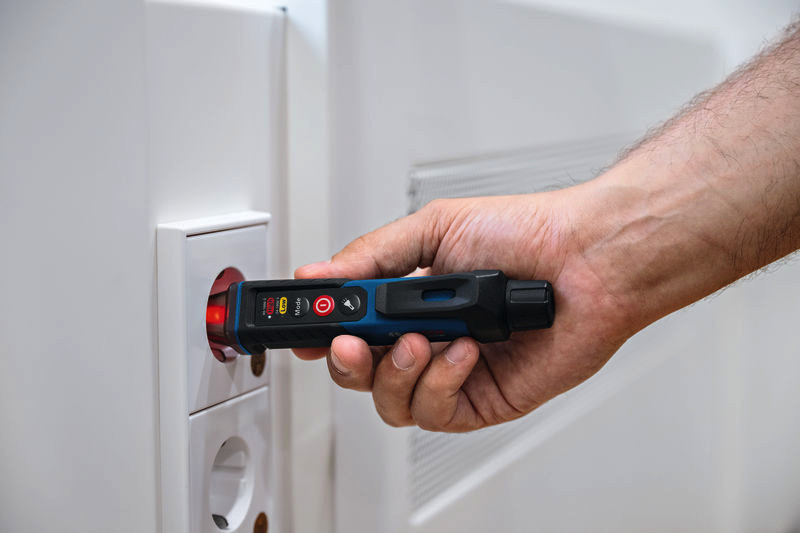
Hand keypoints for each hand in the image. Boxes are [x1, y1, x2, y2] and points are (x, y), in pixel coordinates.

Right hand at [293, 191, 636, 431]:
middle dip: (347, 360)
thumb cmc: (524, 234)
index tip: (304, 330)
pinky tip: (462, 352)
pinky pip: (437, 413)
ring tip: (420, 340)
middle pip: (361, 373)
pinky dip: (439, 383)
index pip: (351, 327)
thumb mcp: (435, 229)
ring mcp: (453, 372)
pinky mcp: (483, 400)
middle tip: (353, 340)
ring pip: (391, 401)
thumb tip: (320, 274)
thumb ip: (372, 256)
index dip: (323, 334)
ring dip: (395, 373)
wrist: (586, 258)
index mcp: (410, 299)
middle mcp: (428, 338)